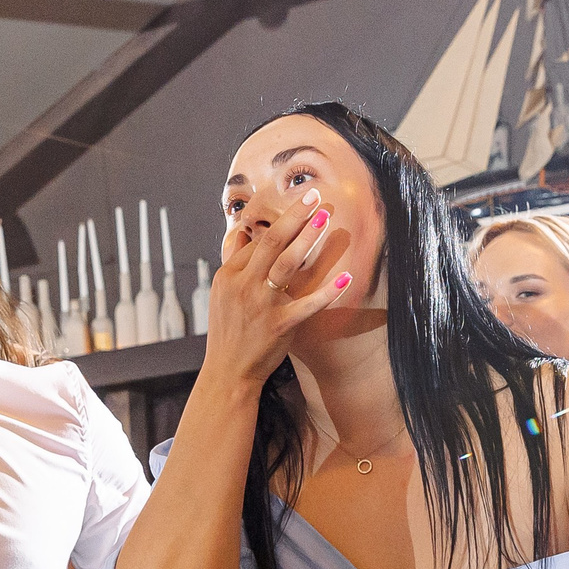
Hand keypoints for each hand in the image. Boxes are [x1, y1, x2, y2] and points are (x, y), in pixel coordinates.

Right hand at [202, 188, 358, 387]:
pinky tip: (346, 277)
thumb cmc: (229, 332)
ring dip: (308, 238)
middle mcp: (244, 285)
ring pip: (287, 264)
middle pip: (271, 242)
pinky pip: (308, 304)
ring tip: (325, 217)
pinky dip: (328, 291)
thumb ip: (234, 261)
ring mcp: (262, 305)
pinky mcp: (280, 325)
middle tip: (313, 195)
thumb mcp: (222, 293)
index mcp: (229, 275)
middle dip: (294, 216)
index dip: (280, 226)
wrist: (228, 373)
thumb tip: (242, 232)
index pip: (256, 242)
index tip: (301, 209)